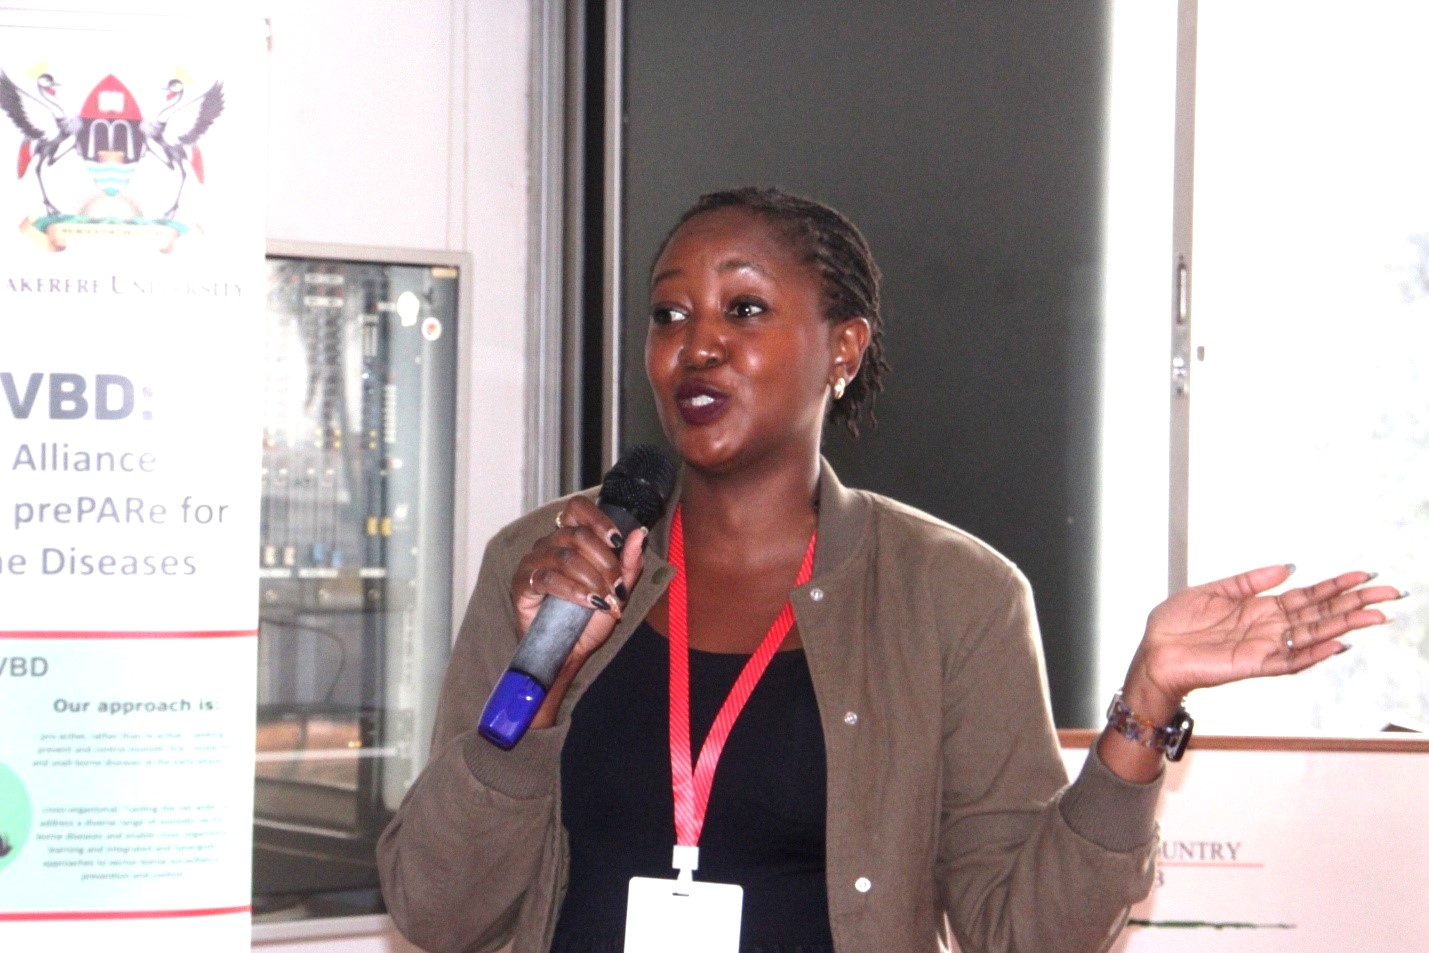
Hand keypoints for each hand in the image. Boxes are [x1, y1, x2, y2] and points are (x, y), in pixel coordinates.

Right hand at [510, 496, 647, 727]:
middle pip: (578, 535)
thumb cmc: (589, 618)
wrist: (568, 651)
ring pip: (566, 556)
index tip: (617, 540)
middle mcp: (548, 544)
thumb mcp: (617, 589)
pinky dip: (574, 591)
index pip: (577, 508)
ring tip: (605, 601)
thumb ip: (629, 562)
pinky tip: (589, 603)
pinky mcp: (522, 584)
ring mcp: (532, 562)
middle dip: (606, 563)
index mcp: (569, 538)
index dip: (598, 519)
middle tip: (618, 589)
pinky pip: (548, 578)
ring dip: (592, 580)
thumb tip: (639, 533)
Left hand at [1122, 565, 1402, 721]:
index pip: (1309, 596)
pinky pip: (1289, 661)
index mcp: (1260, 608)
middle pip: (1321, 614)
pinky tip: (1336, 645)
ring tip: (1375, 616)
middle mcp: (1269, 628)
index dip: (1336, 585)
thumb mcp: (1213, 590)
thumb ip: (1250, 580)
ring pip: (1313, 635)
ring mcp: (1264, 647)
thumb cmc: (1175, 626)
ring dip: (1345, 626)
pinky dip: (1313, 653)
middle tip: (1390, 594)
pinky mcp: (1252, 665)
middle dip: (1355, 603)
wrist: (1152, 653)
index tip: (1365, 574)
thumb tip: (1287, 566)